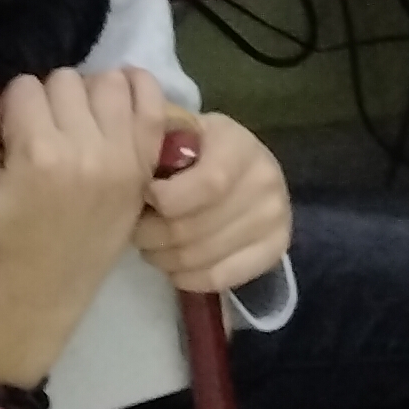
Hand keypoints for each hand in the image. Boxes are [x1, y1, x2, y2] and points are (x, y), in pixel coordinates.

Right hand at [0, 66, 167, 386]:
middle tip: (41, 133)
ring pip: (107, 82)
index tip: (9, 136)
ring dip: (87, 94)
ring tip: (73, 124)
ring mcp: (124, 157)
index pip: (23, 87)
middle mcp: (88, 151)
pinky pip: (152, 103)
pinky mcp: (145, 166)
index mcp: (39, 156)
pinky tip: (114, 102)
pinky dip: (137, 89)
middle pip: (66, 80)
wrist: (41, 292)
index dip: (11, 107)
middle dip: (47, 99)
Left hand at [134, 112, 291, 294]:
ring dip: (164, 258)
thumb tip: (134, 145)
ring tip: (152, 246)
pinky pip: (219, 278)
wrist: (249, 168)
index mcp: (239, 147)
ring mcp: (274, 219)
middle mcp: (266, 182)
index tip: (144, 196)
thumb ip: (159, 136)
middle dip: (152, 233)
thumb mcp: (183, 130)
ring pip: (200, 257)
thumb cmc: (203, 149)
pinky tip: (175, 266)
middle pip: (193, 228)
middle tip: (137, 229)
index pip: (207, 185)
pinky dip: (187, 278)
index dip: (166, 199)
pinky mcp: (275, 250)